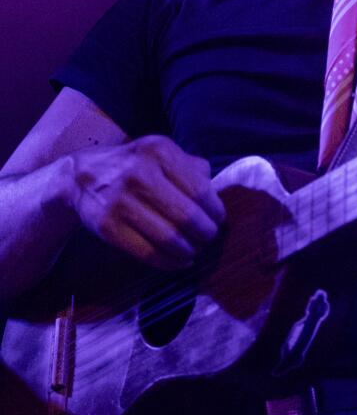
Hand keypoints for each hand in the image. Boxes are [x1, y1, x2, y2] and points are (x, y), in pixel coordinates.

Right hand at [62, 136, 224, 268]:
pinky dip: (169, 262)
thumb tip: (218, 193)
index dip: (215, 211)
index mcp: (160, 152)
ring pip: (169, 238)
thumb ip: (192, 167)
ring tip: (194, 251)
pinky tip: (178, 261)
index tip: (218, 220)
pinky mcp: (107, 226)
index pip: (200, 190)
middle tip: (208, 238)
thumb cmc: (135, 166)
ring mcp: (121, 201)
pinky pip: (147, 252)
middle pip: (187, 216)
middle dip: (205, 233)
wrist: (81, 177)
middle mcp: (140, 174)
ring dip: (189, 251)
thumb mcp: (162, 154)